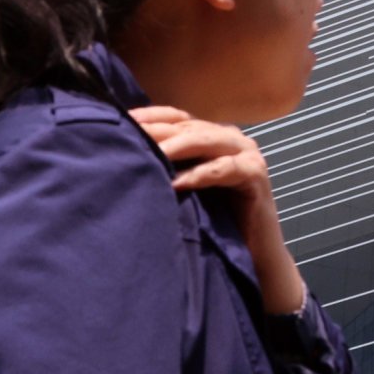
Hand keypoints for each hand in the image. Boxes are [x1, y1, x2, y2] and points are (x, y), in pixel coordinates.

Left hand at [134, 107, 306, 312]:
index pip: (176, 117)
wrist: (253, 257)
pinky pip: (225, 169)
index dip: (148, 117)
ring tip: (148, 155)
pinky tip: (177, 183)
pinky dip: (200, 174)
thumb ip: (166, 168)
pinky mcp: (256, 175)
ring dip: (176, 146)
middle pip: (188, 126)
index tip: (117, 121)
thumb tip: (123, 156)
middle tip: (127, 136)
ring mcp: (246, 154)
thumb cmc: (214, 223)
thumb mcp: (184, 189)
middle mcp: (229, 138)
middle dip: (156, 131)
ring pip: (206, 139)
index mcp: (211, 136)